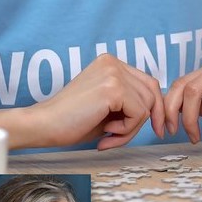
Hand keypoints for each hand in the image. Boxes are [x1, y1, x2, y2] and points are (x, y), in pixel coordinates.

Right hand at [32, 54, 165, 149]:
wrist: (42, 126)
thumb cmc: (70, 122)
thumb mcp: (108, 108)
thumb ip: (130, 103)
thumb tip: (159, 112)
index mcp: (111, 63)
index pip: (148, 83)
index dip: (154, 108)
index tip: (156, 128)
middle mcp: (114, 63)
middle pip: (152, 93)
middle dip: (144, 121)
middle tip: (124, 138)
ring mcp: (114, 73)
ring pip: (147, 105)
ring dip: (131, 129)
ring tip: (108, 136)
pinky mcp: (113, 88)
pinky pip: (139, 114)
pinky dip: (127, 130)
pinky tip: (106, 133)